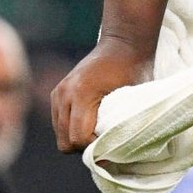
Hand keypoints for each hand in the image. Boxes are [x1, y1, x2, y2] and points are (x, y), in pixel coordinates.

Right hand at [51, 36, 153, 152]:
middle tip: (106, 142)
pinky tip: (90, 122)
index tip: (113, 148)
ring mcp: (58, 92)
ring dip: (77, 139)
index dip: (96, 148)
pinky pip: (59, 123)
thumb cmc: (135, 65)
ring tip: (99, 132)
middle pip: (65, 142)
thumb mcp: (134, 95)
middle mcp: (65, 93)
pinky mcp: (57, 93)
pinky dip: (72, 128)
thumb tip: (118, 152)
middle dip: (85, 147)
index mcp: (82, 92)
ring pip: (60, 135)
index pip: (79, 138)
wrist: (125, 40)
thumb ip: (123, 123)